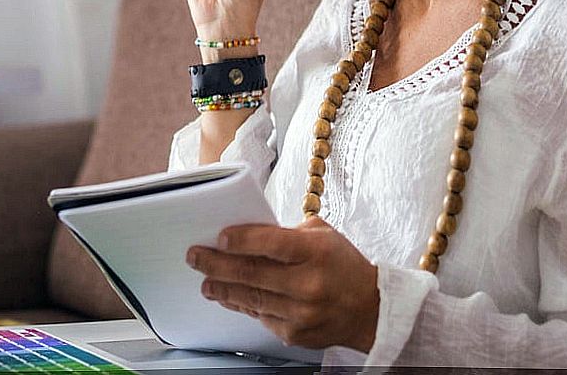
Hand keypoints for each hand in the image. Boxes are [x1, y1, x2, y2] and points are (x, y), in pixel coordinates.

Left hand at [185, 218, 379, 352]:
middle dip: (217, 264)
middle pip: (252, 273)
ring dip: (222, 288)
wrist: (370, 309)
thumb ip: (287, 233)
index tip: (219, 237)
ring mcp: (301, 313)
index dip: (241, 240)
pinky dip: (241, 305)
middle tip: (196, 257)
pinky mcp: (295, 334)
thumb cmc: (343, 266)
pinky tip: (229, 296)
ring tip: (205, 280)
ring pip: (251, 298)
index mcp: (315, 253)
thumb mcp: (323, 236)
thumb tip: (247, 234)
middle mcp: (308, 284)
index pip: (271, 243)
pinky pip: (260, 317)